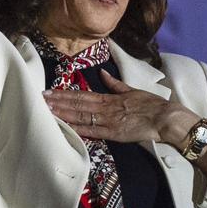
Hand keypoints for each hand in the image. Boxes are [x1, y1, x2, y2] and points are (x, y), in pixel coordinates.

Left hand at [43, 69, 200, 145]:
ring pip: (81, 116)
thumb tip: (102, 73)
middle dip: (58, 102)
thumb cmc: (152, 105)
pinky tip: (65, 127)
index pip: (82, 95)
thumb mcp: (132, 91)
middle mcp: (105, 108)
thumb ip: (115, 84)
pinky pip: (92, 131)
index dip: (64, 94)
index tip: (49, 92)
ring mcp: (108, 121)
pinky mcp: (114, 134)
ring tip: (47, 111)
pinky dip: (78, 129)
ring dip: (63, 113)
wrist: (166, 118)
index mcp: (109, 98)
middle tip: (40, 100)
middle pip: (77, 104)